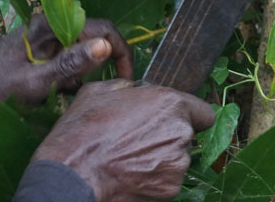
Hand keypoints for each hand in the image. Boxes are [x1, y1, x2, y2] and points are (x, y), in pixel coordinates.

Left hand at [0, 15, 132, 104]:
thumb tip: (106, 46)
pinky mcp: (36, 52)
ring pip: (80, 51)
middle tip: (101, 92)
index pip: (103, 28)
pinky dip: (69, 78)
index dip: (120, 51)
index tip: (125, 80)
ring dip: (84, 74)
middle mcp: (49, 25)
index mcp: (51, 25)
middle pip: (93, 38)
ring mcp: (42, 38)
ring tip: (73, 97)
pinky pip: (66, 60)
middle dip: (101, 65)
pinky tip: (58, 96)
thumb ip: (71, 64)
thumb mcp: (35, 82)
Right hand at [33, 79, 214, 200]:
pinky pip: (168, 179)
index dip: (189, 115)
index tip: (173, 120)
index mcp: (170, 103)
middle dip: (168, 136)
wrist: (71, 177)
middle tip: (139, 139)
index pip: (203, 112)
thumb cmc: (83, 132)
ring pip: (177, 158)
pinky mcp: (170, 189)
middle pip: (187, 135)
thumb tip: (132, 88)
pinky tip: (130, 174)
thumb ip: (127, 86)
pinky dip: (154, 178)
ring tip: (130, 158)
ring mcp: (177, 163)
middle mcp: (180, 132)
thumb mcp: (99, 91)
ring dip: (161, 157)